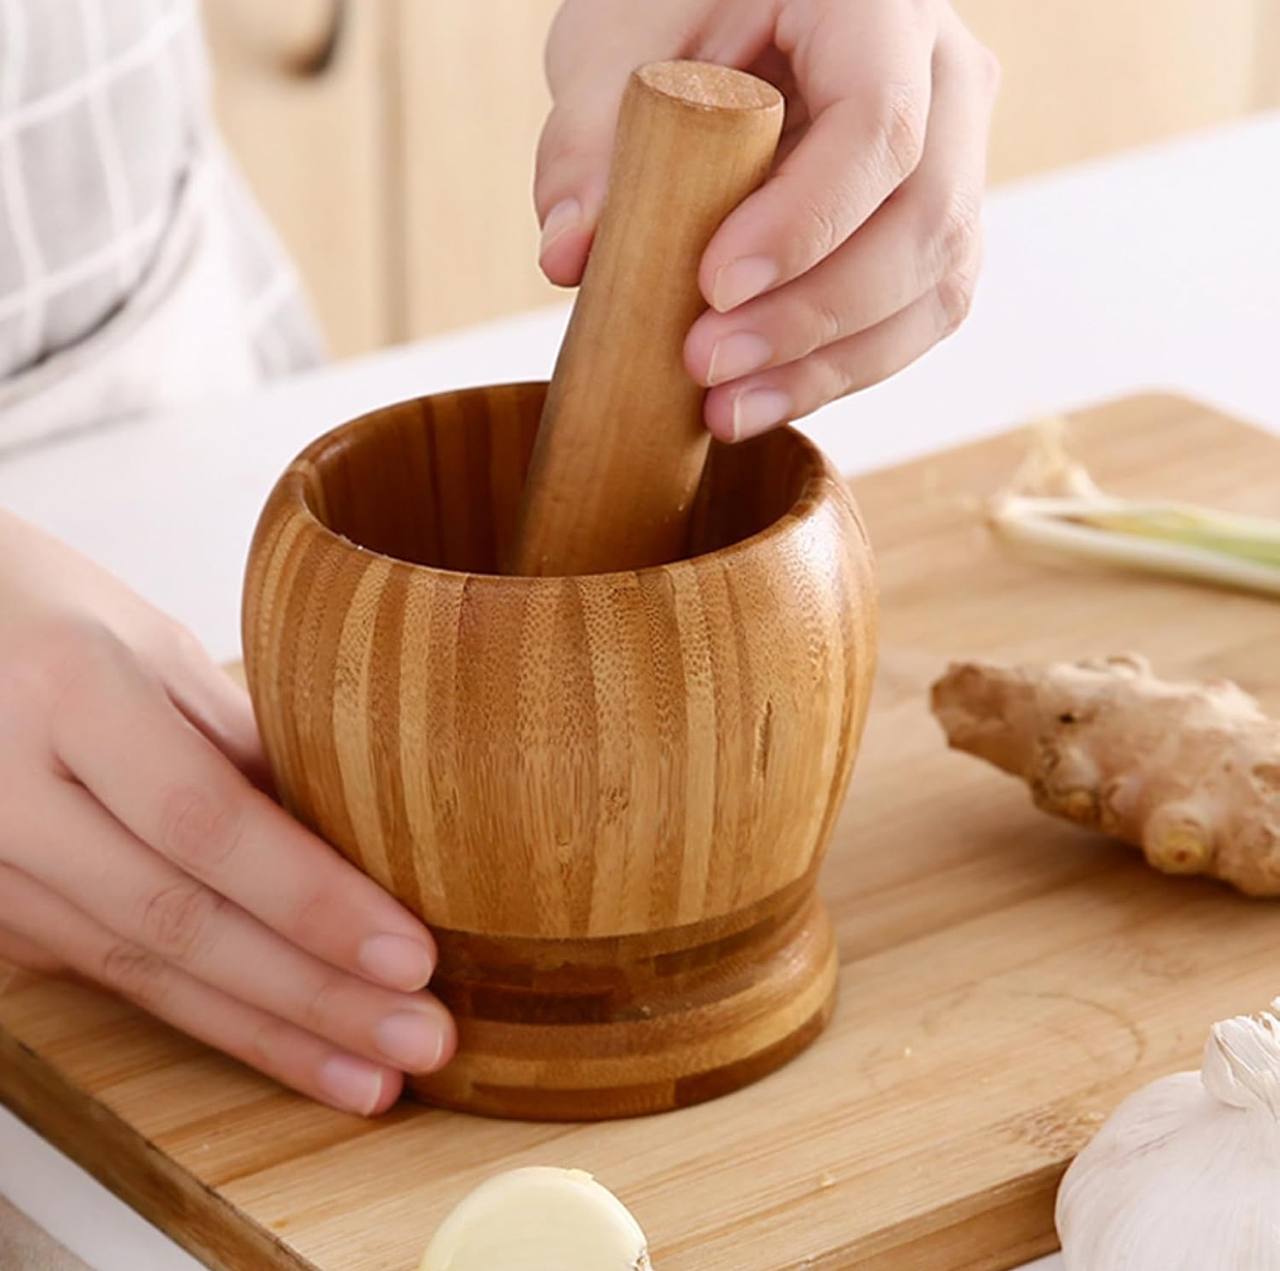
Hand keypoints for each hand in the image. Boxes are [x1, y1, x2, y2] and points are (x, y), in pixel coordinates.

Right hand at [0, 512, 453, 1113]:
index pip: (204, 820)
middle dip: (310, 996)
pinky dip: (208, 1016)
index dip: (310, 899)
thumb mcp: (152, 647)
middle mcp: (7, 792)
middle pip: (177, 919)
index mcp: (68, 694)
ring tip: (371, 1074)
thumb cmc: (48, 615)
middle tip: (420, 1040)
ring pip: (140, 970)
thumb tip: (351, 839)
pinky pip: (112, 974)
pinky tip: (283, 1046)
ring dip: (267, 1034)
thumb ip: (242, 742)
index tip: (410, 956)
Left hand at [536, 0, 998, 439]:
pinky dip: (839, 371)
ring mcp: (954, 158)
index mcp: (877, 2)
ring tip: (725, 409)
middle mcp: (943, 78)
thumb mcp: (616, 39)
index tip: (715, 285)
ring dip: (829, 365)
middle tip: (705, 364)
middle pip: (925, 219)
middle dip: (813, 316)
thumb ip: (589, 139)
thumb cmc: (678, 7)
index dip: (808, 220)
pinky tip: (761, 401)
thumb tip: (570, 258)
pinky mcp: (931, 230)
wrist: (737, 18)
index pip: (880, 122)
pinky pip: (915, 317)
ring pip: (935, 283)